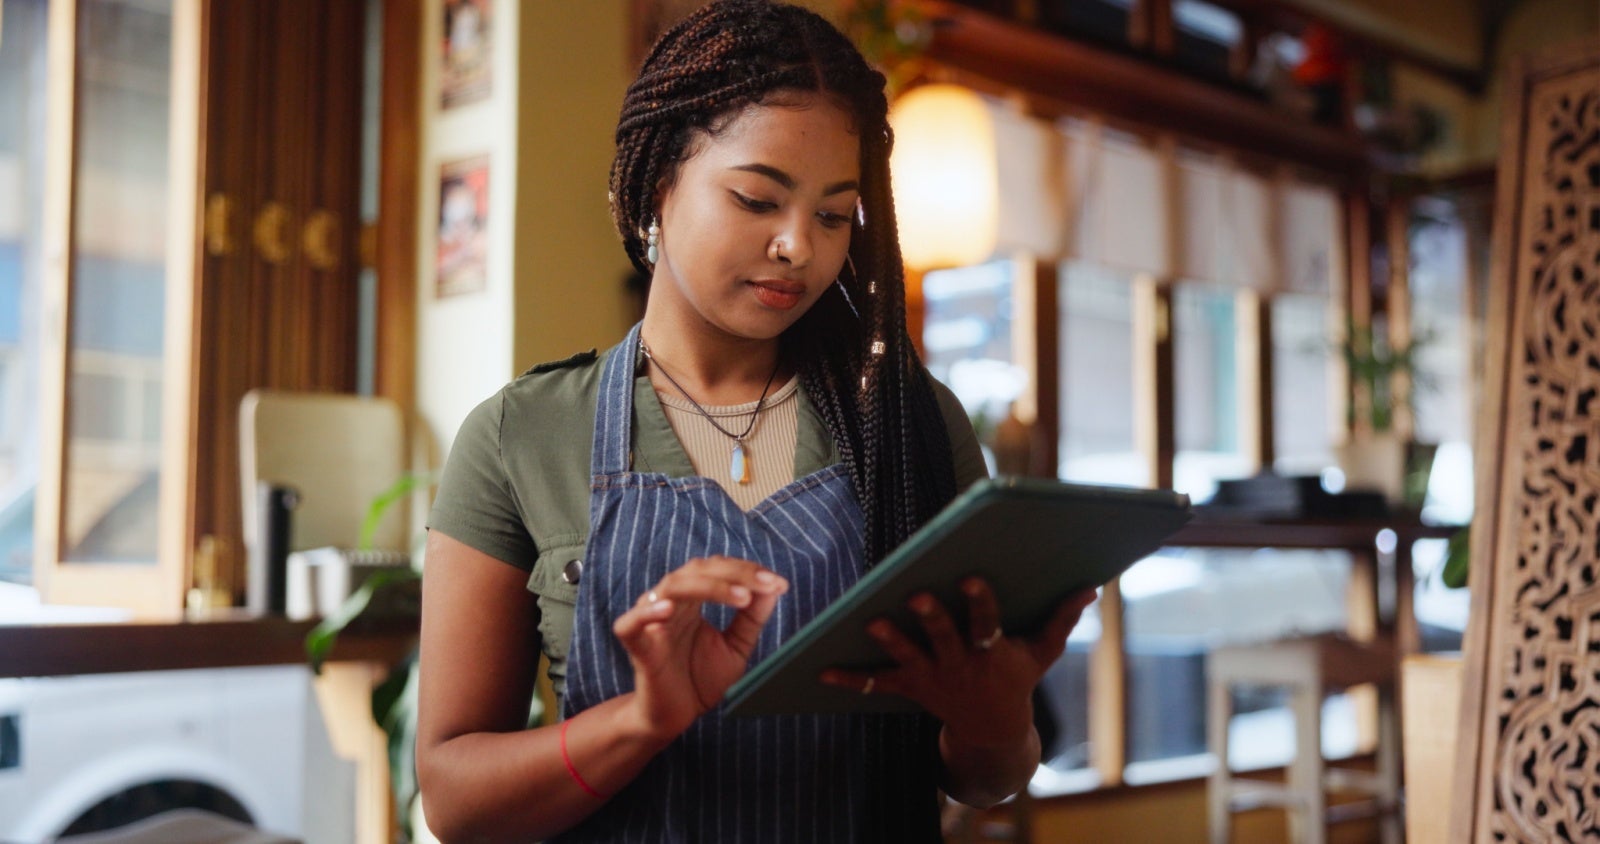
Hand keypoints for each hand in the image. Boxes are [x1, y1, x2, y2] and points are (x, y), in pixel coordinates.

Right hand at [612, 556, 788, 741]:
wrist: (676, 717)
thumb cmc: (701, 679)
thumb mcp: (736, 647)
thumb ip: (750, 619)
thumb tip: (773, 589)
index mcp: (693, 598)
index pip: (718, 570)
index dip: (748, 571)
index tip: (780, 583)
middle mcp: (671, 601)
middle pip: (698, 570)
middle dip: (736, 574)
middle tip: (767, 584)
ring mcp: (651, 621)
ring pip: (673, 586)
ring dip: (711, 587)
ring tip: (742, 598)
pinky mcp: (636, 646)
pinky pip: (630, 623)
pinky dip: (647, 613)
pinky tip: (669, 609)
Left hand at [821, 580, 1096, 746]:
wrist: (992, 730)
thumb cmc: (1018, 677)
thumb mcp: (1042, 651)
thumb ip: (1061, 618)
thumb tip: (1091, 586)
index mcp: (993, 652)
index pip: (988, 624)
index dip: (979, 603)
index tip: (970, 577)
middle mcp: (961, 665)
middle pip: (945, 638)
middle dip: (930, 618)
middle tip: (915, 594)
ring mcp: (933, 677)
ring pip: (909, 657)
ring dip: (890, 642)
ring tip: (870, 622)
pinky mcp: (911, 687)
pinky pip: (878, 683)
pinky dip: (850, 679)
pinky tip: (821, 669)